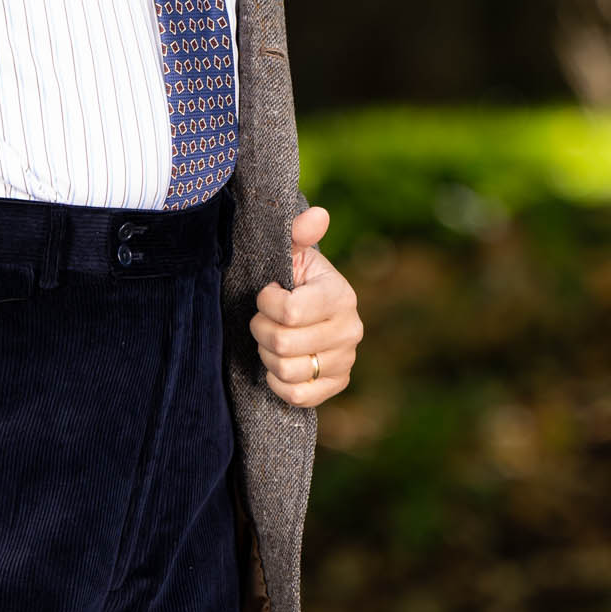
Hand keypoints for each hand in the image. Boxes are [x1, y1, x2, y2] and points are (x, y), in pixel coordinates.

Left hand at [250, 204, 362, 406]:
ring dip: (267, 355)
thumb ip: (298, 233)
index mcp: (340, 295)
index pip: (289, 312)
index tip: (267, 294)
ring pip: (286, 370)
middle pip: (282, 343)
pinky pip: (297, 396)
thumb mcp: (293, 254)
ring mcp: (345, 360)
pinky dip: (278, 381)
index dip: (265, 304)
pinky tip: (277, 364)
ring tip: (271, 339)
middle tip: (262, 320)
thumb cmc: (294, 280)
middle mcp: (350, 330)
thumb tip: (318, 215)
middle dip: (260, 330)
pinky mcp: (337, 384)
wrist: (308, 311)